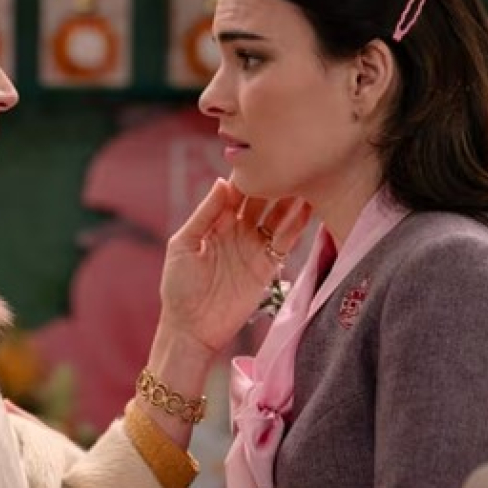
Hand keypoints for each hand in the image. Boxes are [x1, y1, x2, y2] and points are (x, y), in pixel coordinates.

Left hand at [158, 179, 311, 357]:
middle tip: (290, 164)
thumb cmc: (178, 287)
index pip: (237, 193)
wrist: (191, 329)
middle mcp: (238, 231)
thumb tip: (222, 182)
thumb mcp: (183, 245)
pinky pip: (285, 242)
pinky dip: (297, 227)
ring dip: (290, 202)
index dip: (249, 177)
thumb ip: (204, 215)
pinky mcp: (267, 267)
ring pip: (277, 218)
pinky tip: (308, 209)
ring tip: (306, 181)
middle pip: (261, 201)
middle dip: (274, 184)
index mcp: (216, 222)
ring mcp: (254, 248)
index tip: (263, 158)